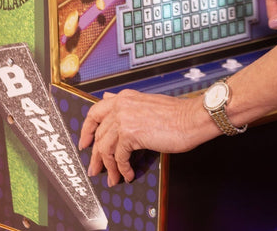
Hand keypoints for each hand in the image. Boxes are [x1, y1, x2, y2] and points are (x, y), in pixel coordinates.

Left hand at [78, 90, 214, 185]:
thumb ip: (126, 103)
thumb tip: (107, 98)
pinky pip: (119, 157)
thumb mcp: (146, 103)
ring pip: (105, 148)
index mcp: (124, 98)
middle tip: (95, 169)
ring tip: (113, 179)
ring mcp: (124, 119)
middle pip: (98, 135)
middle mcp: (121, 106)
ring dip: (109, 167)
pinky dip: (122, 169)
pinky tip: (128, 175)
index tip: (84, 143)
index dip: (86, 131)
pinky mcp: (130, 134)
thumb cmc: (177, 114)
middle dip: (95, 156)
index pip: (94, 113)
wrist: (193, 118)